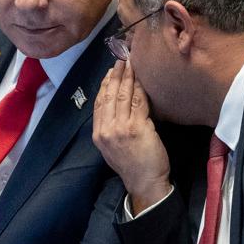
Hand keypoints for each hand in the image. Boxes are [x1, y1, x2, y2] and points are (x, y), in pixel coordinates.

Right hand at [92, 60, 170, 211]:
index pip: (99, 103)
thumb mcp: (112, 148)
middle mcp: (106, 130)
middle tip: (122, 60)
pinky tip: (143, 80)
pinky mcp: (137, 128)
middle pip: (109, 95)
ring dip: (128, 77)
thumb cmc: (131, 166)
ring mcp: (121, 128)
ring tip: (132, 64)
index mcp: (98, 134)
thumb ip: (110, 128)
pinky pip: (139, 103)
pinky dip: (141, 89)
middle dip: (116, 75)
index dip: (104, 85)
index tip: (110, 72)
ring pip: (123, 96)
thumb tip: (116, 106)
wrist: (144, 183)